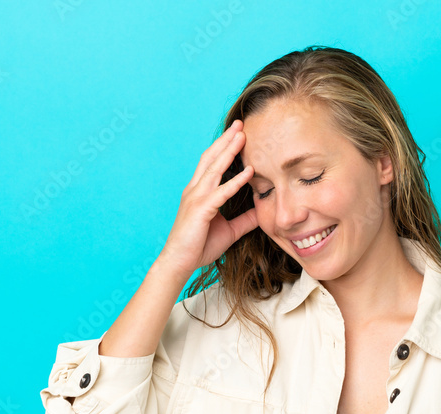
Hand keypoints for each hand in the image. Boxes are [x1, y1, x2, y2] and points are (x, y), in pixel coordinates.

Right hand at [159, 119, 257, 273]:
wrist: (179, 263)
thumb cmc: (199, 246)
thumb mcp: (229, 230)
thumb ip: (244, 219)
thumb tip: (261, 212)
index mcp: (199, 192)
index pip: (212, 163)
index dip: (224, 147)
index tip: (238, 134)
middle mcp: (195, 190)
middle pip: (211, 158)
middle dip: (226, 140)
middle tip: (240, 123)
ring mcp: (196, 198)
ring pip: (215, 169)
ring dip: (230, 151)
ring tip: (243, 136)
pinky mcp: (201, 210)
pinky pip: (221, 193)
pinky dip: (236, 181)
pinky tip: (249, 172)